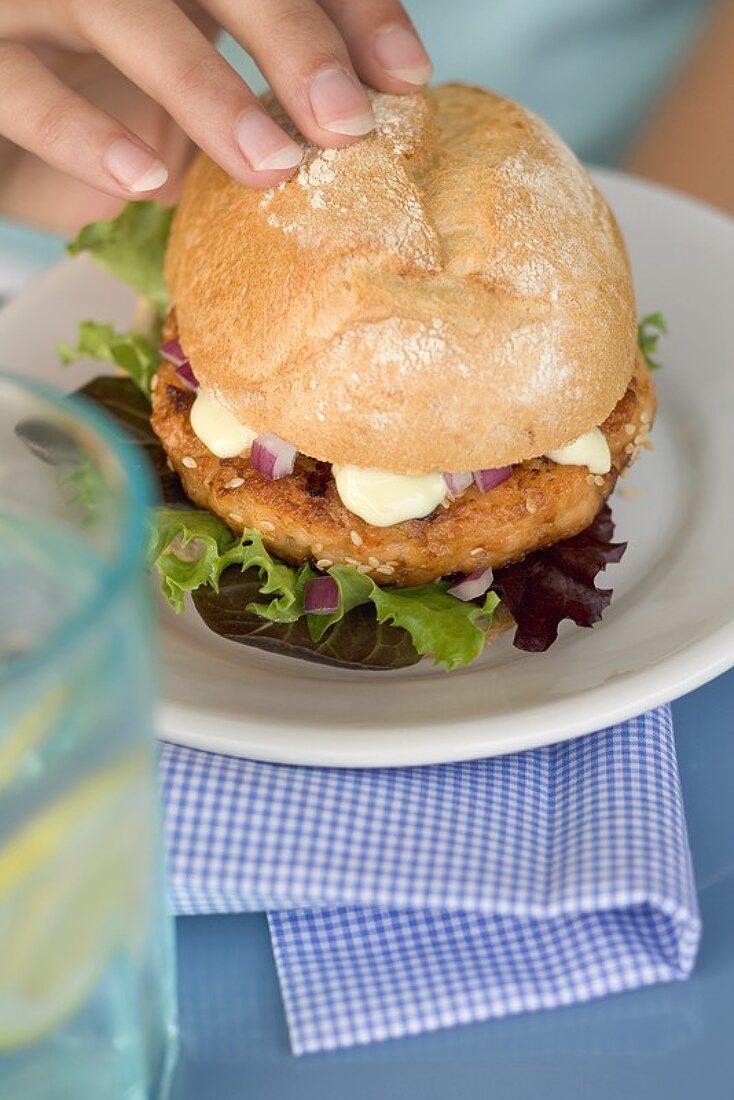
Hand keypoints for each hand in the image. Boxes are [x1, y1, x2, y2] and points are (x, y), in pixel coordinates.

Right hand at [0, 1, 430, 230]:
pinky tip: (147, 177)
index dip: (351, 6)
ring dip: (205, 89)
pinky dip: (84, 131)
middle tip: (347, 122)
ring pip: (121, 13)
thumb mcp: (184, 77)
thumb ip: (255, 80)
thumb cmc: (92, 91)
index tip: (406, 77)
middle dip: (294, 39)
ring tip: (270, 164)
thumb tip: (361, 113)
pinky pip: (23, 88)